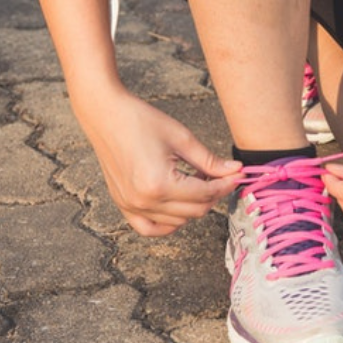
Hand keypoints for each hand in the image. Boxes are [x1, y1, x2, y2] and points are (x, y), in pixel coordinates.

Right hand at [73, 89, 241, 235]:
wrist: (105, 114)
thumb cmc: (140, 120)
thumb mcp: (182, 138)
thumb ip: (210, 161)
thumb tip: (235, 171)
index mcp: (159, 184)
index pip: (205, 194)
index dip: (225, 185)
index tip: (237, 175)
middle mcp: (144, 201)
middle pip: (195, 211)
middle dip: (213, 195)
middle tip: (219, 176)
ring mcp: (131, 206)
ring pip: (178, 221)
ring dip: (193, 205)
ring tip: (195, 181)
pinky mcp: (123, 205)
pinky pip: (150, 228)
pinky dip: (168, 222)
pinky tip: (178, 205)